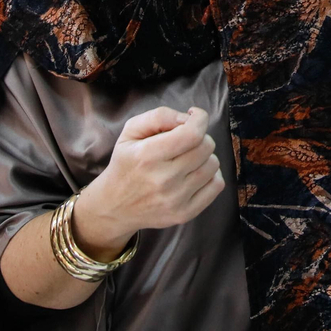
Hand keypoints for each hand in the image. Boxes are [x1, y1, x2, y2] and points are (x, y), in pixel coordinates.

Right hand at [73, 107, 223, 257]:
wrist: (114, 206)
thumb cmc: (126, 163)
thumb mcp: (130, 131)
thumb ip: (159, 116)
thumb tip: (187, 118)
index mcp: (147, 156)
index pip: (192, 134)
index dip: (200, 119)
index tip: (194, 116)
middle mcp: (163, 180)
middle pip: (205, 147)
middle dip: (200, 137)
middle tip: (186, 140)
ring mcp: (175, 199)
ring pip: (213, 164)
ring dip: (205, 156)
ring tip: (188, 158)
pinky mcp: (184, 214)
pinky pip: (217, 186)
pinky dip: (211, 175)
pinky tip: (195, 173)